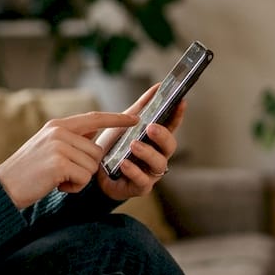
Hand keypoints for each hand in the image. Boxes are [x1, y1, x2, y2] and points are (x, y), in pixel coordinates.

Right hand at [0, 112, 137, 208]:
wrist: (4, 187)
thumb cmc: (27, 172)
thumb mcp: (48, 147)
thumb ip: (70, 140)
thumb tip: (94, 141)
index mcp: (58, 125)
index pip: (94, 118)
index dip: (116, 119)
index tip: (135, 119)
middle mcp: (59, 131)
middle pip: (97, 150)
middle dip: (86, 167)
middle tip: (62, 173)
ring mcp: (59, 146)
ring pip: (92, 166)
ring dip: (79, 179)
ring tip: (56, 178)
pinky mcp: (59, 163)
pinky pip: (84, 178)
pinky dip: (74, 187)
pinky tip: (56, 185)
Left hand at [94, 84, 185, 201]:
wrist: (93, 171)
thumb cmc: (113, 147)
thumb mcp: (124, 124)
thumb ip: (141, 107)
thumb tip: (158, 87)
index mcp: (155, 139)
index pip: (172, 126)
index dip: (178, 115)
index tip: (181, 102)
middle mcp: (157, 155)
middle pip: (170, 146)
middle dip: (163, 136)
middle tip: (151, 127)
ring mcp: (150, 172)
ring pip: (158, 163)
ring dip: (147, 153)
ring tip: (134, 145)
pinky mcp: (139, 187)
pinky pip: (142, 180)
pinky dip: (134, 170)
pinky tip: (124, 163)